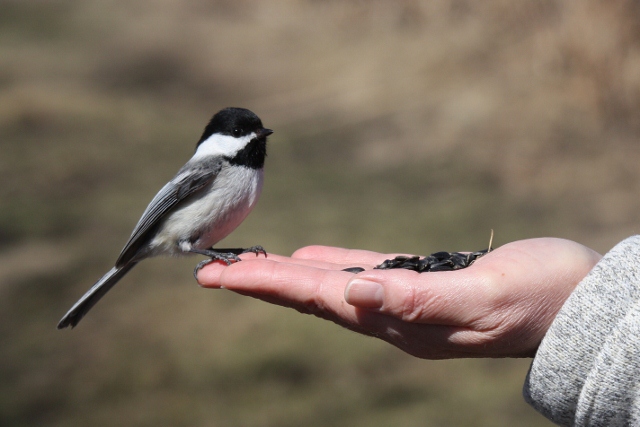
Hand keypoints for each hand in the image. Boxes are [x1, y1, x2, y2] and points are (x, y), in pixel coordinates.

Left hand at [196, 238, 601, 358]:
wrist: (573, 303)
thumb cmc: (538, 298)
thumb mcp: (483, 297)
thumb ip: (418, 300)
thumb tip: (355, 294)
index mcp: (397, 319)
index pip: (316, 298)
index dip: (266, 285)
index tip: (219, 276)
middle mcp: (390, 315)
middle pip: (310, 295)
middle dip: (260, 282)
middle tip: (209, 271)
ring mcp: (402, 302)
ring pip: (329, 286)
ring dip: (287, 275)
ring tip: (248, 266)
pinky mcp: (420, 284)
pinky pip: (362, 273)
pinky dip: (330, 266)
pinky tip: (312, 259)